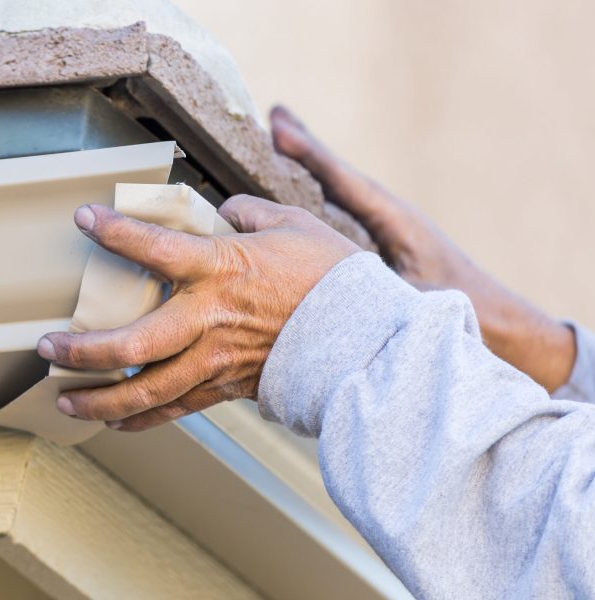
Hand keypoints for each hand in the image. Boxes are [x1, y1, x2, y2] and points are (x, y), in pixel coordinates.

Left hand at [36, 198, 359, 431]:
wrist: (369, 338)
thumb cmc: (332, 276)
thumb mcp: (291, 225)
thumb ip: (246, 214)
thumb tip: (222, 212)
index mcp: (221, 268)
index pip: (153, 248)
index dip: (114, 232)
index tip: (83, 219)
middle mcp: (208, 319)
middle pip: (131, 342)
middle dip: (81, 350)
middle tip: (45, 348)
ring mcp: (216, 360)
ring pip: (146, 389)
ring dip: (98, 399)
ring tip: (63, 400)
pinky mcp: (228, 388)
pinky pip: (176, 409)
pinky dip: (141, 418)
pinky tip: (112, 422)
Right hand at [270, 105, 575, 392]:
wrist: (498, 319)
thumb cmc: (461, 308)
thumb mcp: (415, 296)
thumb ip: (375, 284)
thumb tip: (330, 273)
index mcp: (396, 220)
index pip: (344, 181)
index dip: (310, 155)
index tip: (279, 129)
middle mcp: (388, 215)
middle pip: (338, 174)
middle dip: (306, 146)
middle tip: (276, 113)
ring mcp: (385, 227)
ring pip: (339, 189)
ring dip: (310, 166)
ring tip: (281, 138)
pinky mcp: (383, 241)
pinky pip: (342, 209)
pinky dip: (320, 192)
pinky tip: (301, 191)